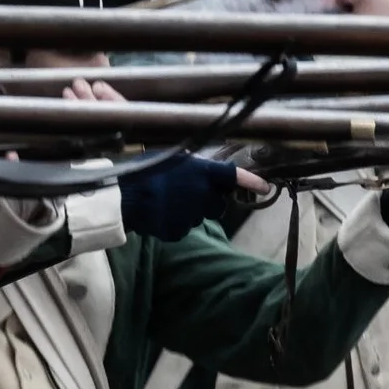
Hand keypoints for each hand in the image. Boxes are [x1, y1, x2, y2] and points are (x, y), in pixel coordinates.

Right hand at [119, 153, 263, 241]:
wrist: (122, 197)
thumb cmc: (143, 170)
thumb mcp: (170, 156)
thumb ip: (191, 164)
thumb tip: (200, 166)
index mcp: (201, 173)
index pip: (233, 176)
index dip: (251, 182)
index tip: (265, 187)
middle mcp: (202, 194)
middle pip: (217, 203)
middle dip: (208, 200)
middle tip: (189, 193)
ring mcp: (191, 215)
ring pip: (200, 216)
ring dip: (191, 211)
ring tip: (168, 202)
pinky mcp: (178, 231)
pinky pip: (183, 228)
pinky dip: (175, 223)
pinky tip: (160, 214)